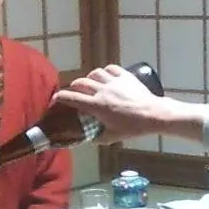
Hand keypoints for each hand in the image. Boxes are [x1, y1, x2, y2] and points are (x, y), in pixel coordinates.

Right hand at [52, 64, 199, 144]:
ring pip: (95, 73)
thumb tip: (87, 139)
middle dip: (73, 87)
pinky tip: (106, 77)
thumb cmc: (133, 128)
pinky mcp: (125, 76)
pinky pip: (110, 69)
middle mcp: (102, 90)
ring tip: (90, 83)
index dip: (60, 97)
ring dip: (89, 78)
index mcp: (96, 106)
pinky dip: (105, 72)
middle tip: (74, 92)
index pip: (71, 98)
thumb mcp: (112, 136)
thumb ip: (97, 137)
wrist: (153, 114)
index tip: (55, 100)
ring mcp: (113, 81)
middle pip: (80, 82)